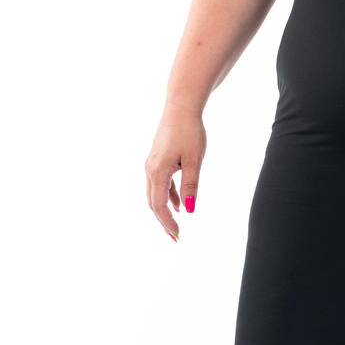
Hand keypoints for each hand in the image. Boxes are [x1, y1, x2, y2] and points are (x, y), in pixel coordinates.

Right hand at [145, 103, 206, 240]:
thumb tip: (190, 210)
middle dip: (163, 221)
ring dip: (165, 209)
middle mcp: (150, 169)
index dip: (167, 222)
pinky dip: (168, 195)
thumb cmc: (190, 132)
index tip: (177, 236)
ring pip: (155, 193)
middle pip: (153, 202)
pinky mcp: (157, 159)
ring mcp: (152, 164)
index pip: (159, 205)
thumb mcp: (194, 161)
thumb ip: (191, 186)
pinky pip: (160, 183)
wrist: (180, 107)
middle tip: (175, 237)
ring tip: (176, 224)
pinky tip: (179, 203)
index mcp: (158, 171)